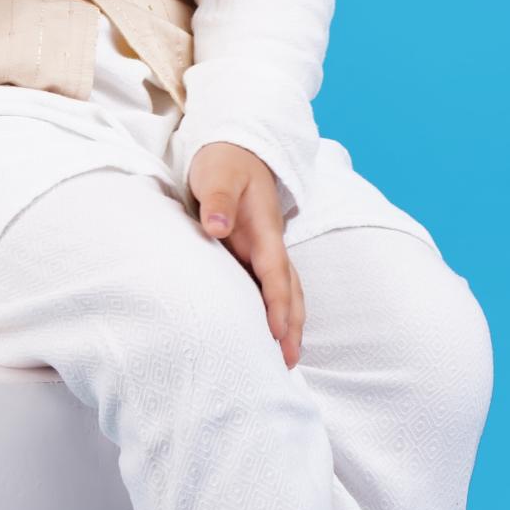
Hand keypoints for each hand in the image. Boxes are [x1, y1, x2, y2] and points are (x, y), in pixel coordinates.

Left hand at [188, 141, 304, 369]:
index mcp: (264, 227)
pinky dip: (277, 309)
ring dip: (290, 321)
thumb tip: (217, 228)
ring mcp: (263, 249)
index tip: (277, 331)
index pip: (275, 270)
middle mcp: (269, 243)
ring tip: (287, 357)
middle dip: (293, 323)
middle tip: (288, 361)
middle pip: (289, 288)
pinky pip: (270, 285)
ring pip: (285, 289)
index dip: (278, 302)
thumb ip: (218, 200)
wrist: (236, 149)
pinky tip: (269, 332)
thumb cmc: (225, 163)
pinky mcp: (253, 252)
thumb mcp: (218, 175)